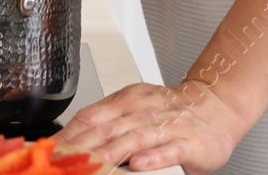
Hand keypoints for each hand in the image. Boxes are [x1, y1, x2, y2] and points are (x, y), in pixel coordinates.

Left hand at [56, 79, 245, 174]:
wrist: (218, 104)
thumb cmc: (173, 112)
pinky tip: (139, 165)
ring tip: (91, 167)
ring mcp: (168, 125)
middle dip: (81, 148)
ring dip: (109, 154)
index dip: (69, 135)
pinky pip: (168, 150)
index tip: (49, 152)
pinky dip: (153, 158)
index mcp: (128, 100)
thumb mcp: (136, 108)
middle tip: (61, 165)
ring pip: (134, 139)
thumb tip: (70, 141)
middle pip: (106, 129)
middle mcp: (145, 110)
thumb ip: (108, 122)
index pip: (90, 117)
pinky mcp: (189, 142)